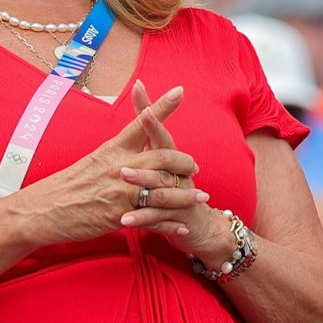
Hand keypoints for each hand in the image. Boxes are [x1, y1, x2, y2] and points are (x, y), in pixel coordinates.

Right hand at [11, 83, 185, 247]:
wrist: (43, 210)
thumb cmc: (66, 186)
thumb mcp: (91, 162)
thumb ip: (115, 155)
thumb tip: (130, 151)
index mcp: (111, 149)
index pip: (140, 123)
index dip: (162, 107)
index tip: (180, 91)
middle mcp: (118, 166)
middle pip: (161, 156)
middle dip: (183, 160)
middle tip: (195, 166)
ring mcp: (120, 191)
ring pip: (162, 189)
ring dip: (185, 195)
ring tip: (202, 198)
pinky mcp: (118, 214)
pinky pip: (152, 218)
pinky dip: (170, 223)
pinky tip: (182, 225)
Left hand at [116, 83, 227, 260]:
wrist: (200, 227)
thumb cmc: (175, 190)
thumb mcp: (162, 164)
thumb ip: (150, 137)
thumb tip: (141, 105)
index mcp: (170, 158)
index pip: (160, 132)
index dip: (151, 115)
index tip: (140, 95)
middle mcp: (179, 173)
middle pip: (165, 154)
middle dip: (150, 141)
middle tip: (132, 134)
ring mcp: (181, 196)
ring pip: (161, 187)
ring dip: (142, 181)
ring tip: (123, 178)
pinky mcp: (179, 219)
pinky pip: (158, 218)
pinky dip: (142, 219)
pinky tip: (124, 221)